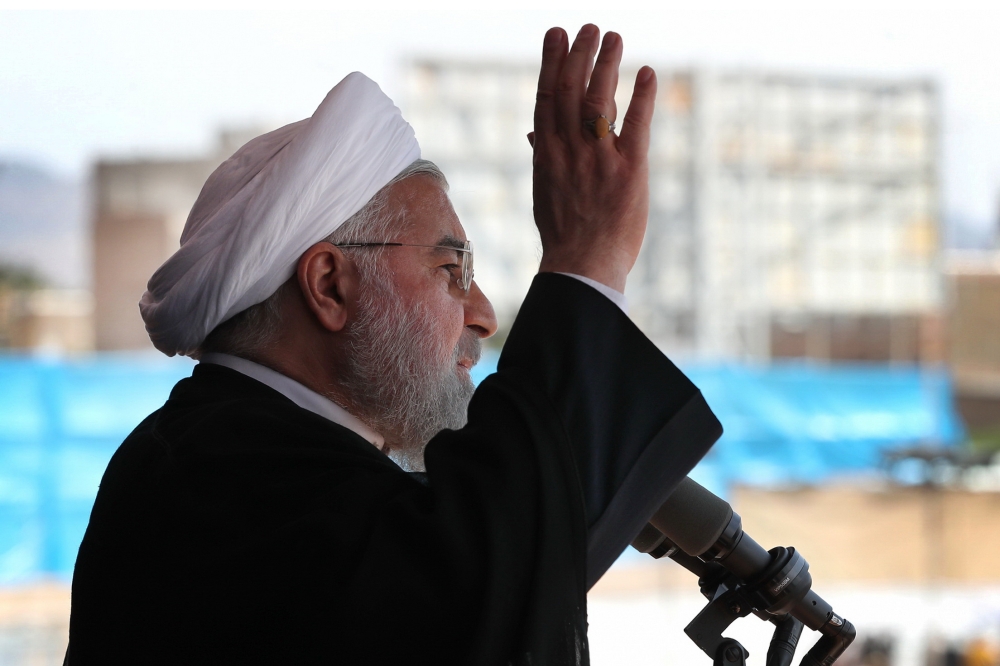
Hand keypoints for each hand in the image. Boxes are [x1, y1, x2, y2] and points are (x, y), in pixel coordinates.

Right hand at [530, 24, 656, 292]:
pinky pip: (637, 126)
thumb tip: (534, 134)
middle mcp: (569, 151)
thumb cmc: (565, 233)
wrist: (583, 266)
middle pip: (572, 90)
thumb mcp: (545, 192)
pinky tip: (647, 73)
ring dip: (607, 65)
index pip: (546, 98)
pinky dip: (642, 97)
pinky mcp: (629, 171)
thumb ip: (543, 158)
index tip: (557, 35)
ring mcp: (598, 159)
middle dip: (580, 54)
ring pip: (599, 100)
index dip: (551, 63)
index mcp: (546, 155)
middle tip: (590, 27)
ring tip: (614, 38)